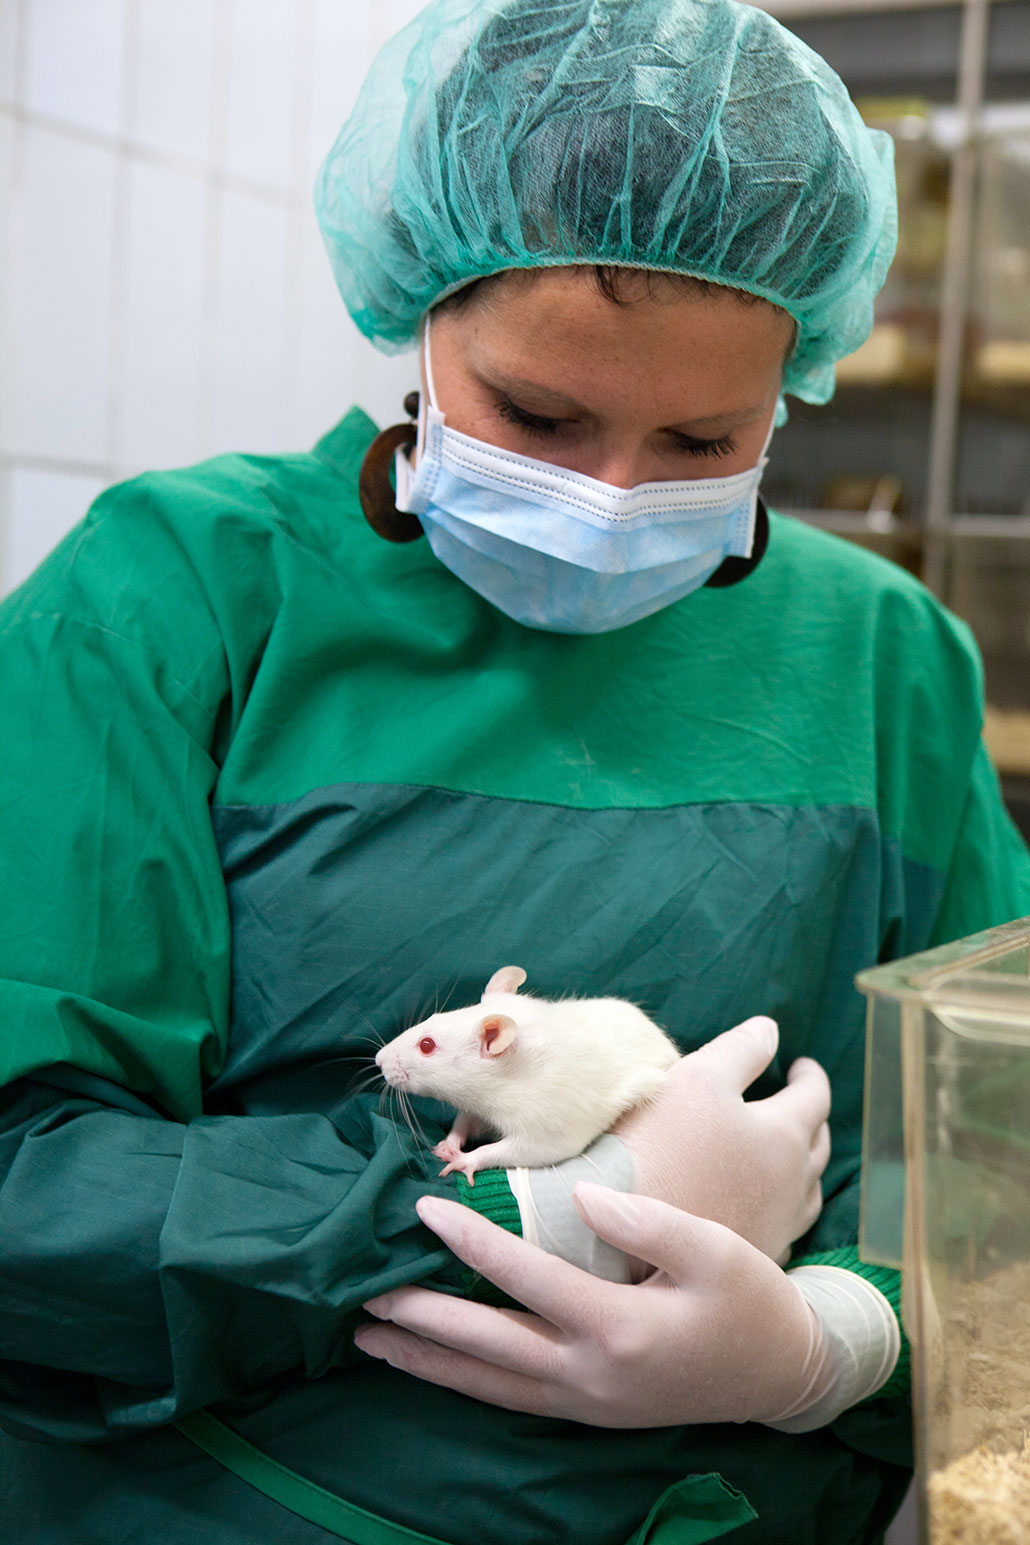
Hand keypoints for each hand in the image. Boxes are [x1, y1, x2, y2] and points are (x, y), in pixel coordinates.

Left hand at [355, 1185, 829, 1428]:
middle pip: (488, 1345)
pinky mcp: (584, 1410)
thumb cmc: (750, 1302)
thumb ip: (648, 1221)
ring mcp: (584, 1402)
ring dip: (426, 1359)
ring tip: (368, 1335)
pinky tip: (427, 1363)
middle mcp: (591, 1374)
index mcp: (622, 1328)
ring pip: (487, 1383)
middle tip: (365, 1291)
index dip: (474, 1240)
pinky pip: (506, 1397)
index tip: (426, 1207)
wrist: (781, 1375)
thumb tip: (579, 1193)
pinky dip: (459, 1380)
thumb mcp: (716, 1251)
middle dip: (424, 1316)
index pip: (529, 1279)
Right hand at [613, 1016, 829, 1262]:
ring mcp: (774, 1230)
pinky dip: (783, 1208)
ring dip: (805, 1166)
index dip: (810, 1076)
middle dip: (813, 1118)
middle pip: (818, 1146)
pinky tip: (765, 1207)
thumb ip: (740, 1049)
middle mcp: (792, 1187)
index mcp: (785, 1137)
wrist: (623, 1235)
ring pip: (807, 1193)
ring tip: (793, 1154)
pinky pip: (783, 1229)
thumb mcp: (699, 1077)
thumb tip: (770, 1030)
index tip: (801, 1065)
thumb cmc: (662, 1145)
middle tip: (800, 1102)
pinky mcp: (748, 1259)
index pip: (815, 1098)